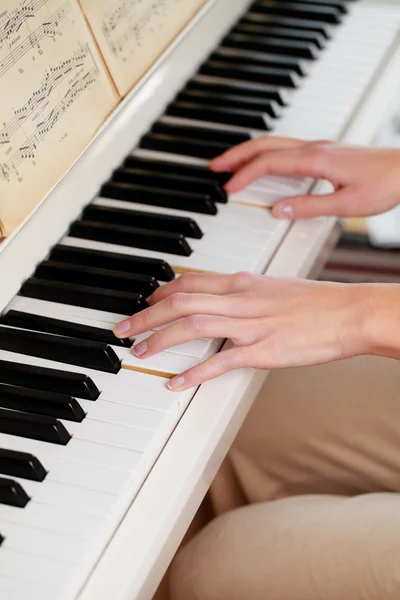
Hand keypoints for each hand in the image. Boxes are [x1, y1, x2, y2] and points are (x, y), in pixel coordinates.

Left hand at [114, 272, 369, 390]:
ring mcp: (251, 325)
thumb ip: (245, 294)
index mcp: (244, 283)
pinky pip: (220, 361)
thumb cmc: (316, 302)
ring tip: (138, 350)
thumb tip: (222, 301)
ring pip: (193, 325)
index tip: (146, 302)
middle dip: (146, 315)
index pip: (191, 281)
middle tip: (123, 328)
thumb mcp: (274, 288)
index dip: (161, 292)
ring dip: (160, 338)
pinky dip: (194, 372)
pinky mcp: (263, 351)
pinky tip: (175, 382)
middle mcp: (241, 299)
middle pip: (181, 302)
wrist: (348, 312)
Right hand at [210, 137, 399, 219]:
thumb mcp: (345, 204)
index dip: (244, 175)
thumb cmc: (385, 183)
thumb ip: (308, 207)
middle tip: (215, 167)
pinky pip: (286, 148)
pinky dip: (266, 155)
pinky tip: (264, 166)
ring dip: (249, 152)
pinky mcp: (325, 151)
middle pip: (264, 144)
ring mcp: (319, 147)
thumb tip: (277, 211)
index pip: (268, 164)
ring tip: (231, 164)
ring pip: (274, 143)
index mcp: (315, 159)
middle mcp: (314, 148)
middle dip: (236, 154)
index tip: (227, 188)